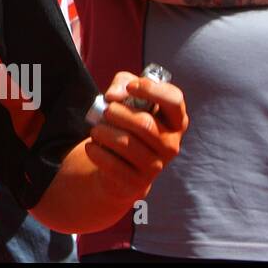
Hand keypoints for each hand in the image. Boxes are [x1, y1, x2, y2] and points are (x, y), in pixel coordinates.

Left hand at [85, 71, 186, 203]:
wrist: (118, 165)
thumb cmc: (126, 122)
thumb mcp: (127, 96)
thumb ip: (123, 84)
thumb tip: (114, 96)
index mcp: (175, 121)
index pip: (174, 100)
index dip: (152, 90)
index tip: (131, 87)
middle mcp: (171, 144)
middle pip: (145, 124)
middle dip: (117, 113)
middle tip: (106, 111)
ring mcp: (156, 166)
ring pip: (126, 143)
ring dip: (103, 132)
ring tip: (96, 130)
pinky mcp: (137, 183)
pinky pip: (113, 164)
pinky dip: (96, 152)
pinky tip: (92, 147)